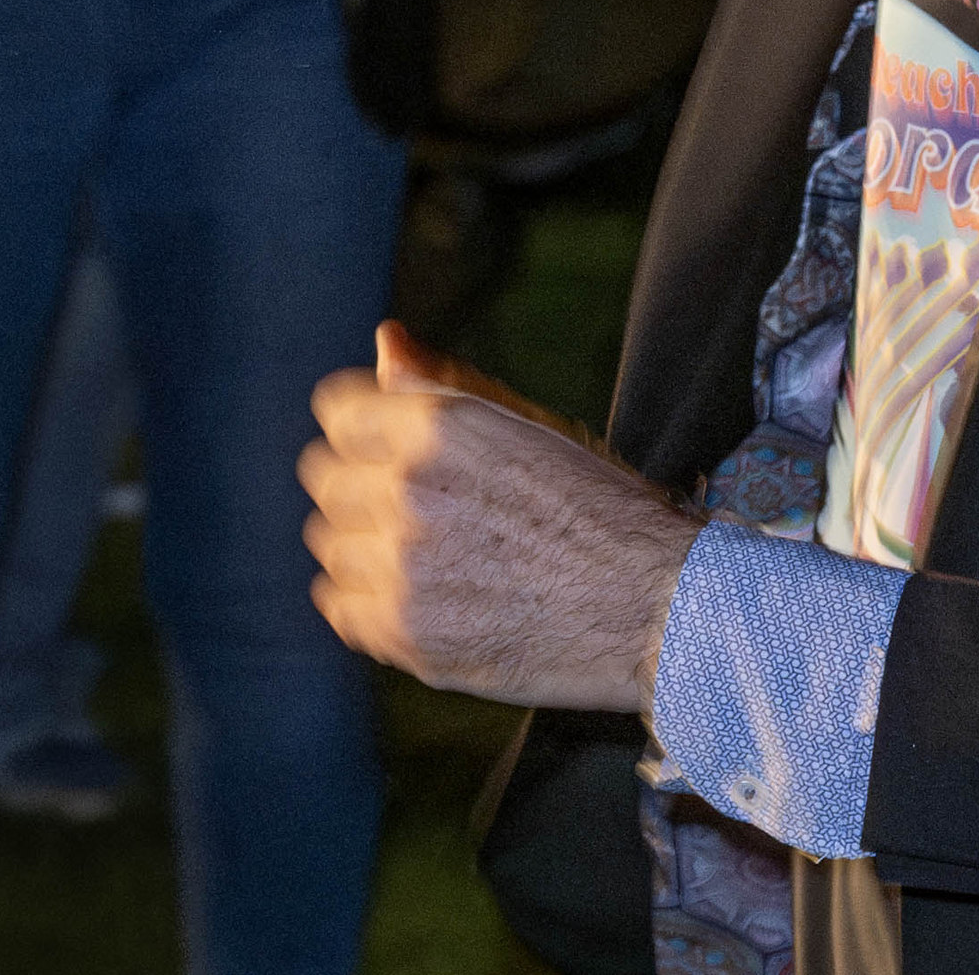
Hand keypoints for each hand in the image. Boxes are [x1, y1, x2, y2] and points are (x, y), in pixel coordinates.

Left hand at [301, 321, 697, 712]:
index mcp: (441, 429)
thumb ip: (443, 382)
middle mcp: (411, 493)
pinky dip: (366, 602)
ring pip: (331, 545)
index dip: (363, 424)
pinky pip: (340, 609)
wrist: (653, 608)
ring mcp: (404, 570)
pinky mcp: (407, 637)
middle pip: (324, 478)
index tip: (389, 444)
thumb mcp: (528, 425)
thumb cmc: (600, 508)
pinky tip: (418, 594)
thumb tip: (385, 340)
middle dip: (361, 482)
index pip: (338, 411)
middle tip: (421, 505)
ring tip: (427, 554)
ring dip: (365, 544)